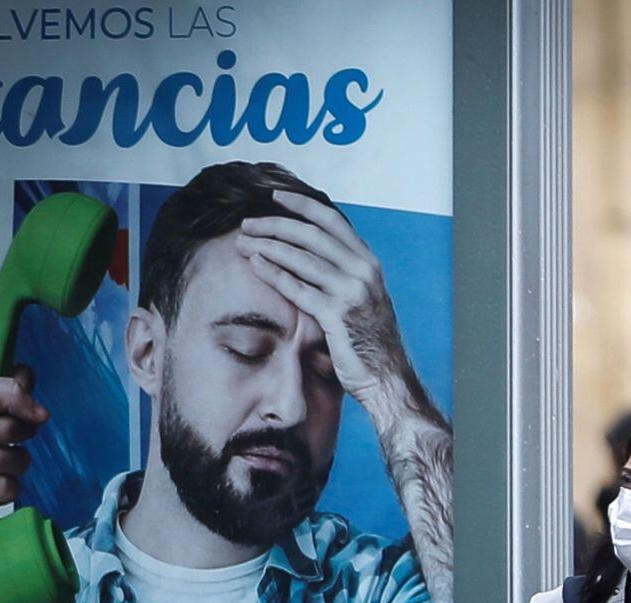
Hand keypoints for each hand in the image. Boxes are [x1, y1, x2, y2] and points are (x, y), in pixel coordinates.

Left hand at [235, 190, 406, 402]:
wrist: (387, 377)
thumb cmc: (369, 342)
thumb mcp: (363, 298)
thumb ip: (342, 275)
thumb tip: (311, 255)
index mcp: (368, 261)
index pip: (331, 220)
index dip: (301, 205)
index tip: (275, 197)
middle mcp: (362, 270)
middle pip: (310, 234)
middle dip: (275, 224)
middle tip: (247, 224)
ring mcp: (351, 291)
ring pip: (301, 257)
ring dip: (268, 246)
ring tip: (243, 243)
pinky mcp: (337, 315)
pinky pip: (298, 287)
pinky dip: (274, 273)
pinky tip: (255, 265)